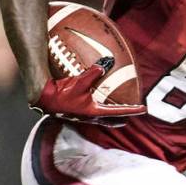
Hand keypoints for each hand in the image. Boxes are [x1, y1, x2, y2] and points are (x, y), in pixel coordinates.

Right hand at [31, 56, 145, 124]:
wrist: (42, 99)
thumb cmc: (60, 93)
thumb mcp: (79, 82)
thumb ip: (93, 73)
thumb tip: (106, 64)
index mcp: (94, 112)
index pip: (118, 112)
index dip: (132, 110)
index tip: (143, 109)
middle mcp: (89, 117)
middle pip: (110, 120)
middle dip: (120, 118)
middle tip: (129, 117)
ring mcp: (81, 116)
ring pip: (100, 118)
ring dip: (108, 116)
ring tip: (113, 113)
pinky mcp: (74, 112)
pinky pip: (90, 111)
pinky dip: (96, 109)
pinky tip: (91, 103)